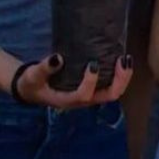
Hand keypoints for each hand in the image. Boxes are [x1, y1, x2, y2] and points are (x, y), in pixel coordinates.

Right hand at [13, 53, 131, 108]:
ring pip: (113, 92)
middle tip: (123, 60)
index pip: (84, 96)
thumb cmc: (32, 83)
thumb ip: (44, 68)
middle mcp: (82, 101)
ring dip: (123, 77)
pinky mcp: (92, 89)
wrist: (32, 88)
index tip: (92, 64)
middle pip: (108, 96)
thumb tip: (57, 58)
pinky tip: (120, 58)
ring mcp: (89, 96)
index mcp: (67, 100)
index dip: (91, 82)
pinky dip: (119, 74)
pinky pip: (110, 85)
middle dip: (120, 80)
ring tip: (126, 58)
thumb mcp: (33, 76)